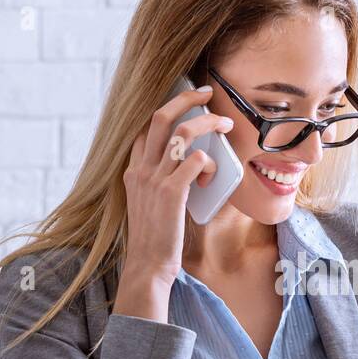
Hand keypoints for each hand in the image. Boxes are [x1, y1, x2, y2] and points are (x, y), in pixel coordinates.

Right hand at [115, 85, 231, 320]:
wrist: (148, 265)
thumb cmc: (156, 238)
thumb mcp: (149, 204)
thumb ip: (162, 182)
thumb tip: (193, 162)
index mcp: (133, 172)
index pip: (144, 128)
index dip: (165, 109)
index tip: (184, 102)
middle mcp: (141, 170)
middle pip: (159, 117)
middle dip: (186, 99)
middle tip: (206, 93)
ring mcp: (154, 180)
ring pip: (181, 133)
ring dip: (207, 123)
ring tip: (224, 125)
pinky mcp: (172, 192)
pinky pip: (195, 161)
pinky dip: (208, 162)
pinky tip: (211, 175)